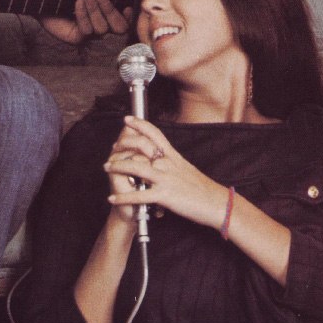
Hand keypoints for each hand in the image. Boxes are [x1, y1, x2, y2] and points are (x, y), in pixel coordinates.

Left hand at [41, 0, 132, 44]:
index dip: (130, 17)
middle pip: (119, 29)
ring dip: (94, 11)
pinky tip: (77, 4)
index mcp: (111, 9)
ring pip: (102, 29)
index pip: (128, 21)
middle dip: (111, 12)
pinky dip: (83, 16)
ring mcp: (92, 31)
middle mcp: (104, 22)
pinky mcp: (78, 37)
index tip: (125, 7)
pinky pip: (87, 31)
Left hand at [103, 115, 229, 228]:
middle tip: (113, 148)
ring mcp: (165, 178)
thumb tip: (163, 161)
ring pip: (135, 167)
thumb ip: (173, 164)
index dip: (140, 124)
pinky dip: (123, 198)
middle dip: (122, 146)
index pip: (155, 134)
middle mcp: (168, 163)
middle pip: (140, 147)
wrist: (216, 203)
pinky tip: (112, 199)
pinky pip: (138, 195)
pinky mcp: (164, 194)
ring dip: (117, 167)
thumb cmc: (203, 189)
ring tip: (106, 168)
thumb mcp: (186, 170)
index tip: (128, 119)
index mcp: (173, 156)